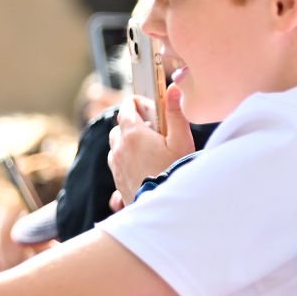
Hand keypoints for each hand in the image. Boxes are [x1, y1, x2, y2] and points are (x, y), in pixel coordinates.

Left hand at [107, 83, 193, 207]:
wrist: (165, 207)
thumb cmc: (175, 171)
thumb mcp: (181, 140)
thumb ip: (175, 113)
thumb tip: (173, 88)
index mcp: (133, 134)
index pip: (126, 109)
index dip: (135, 104)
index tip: (146, 105)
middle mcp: (119, 148)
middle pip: (119, 127)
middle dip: (132, 124)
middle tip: (152, 129)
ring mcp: (116, 165)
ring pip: (115, 146)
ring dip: (127, 142)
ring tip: (147, 147)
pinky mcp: (117, 180)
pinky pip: (116, 163)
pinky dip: (125, 159)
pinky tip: (142, 164)